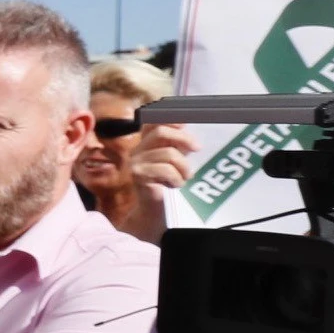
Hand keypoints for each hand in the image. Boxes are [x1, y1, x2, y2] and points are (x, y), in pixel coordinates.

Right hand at [118, 122, 198, 244]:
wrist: (156, 213)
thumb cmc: (169, 187)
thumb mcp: (177, 162)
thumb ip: (180, 146)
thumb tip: (193, 130)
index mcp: (146, 144)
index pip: (152, 122)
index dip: (169, 119)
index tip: (187, 124)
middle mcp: (138, 150)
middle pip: (160, 132)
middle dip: (183, 139)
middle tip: (197, 149)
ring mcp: (136, 162)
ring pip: (167, 153)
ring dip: (183, 167)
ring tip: (186, 178)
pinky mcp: (138, 175)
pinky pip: (164, 169)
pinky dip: (176, 177)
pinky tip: (176, 185)